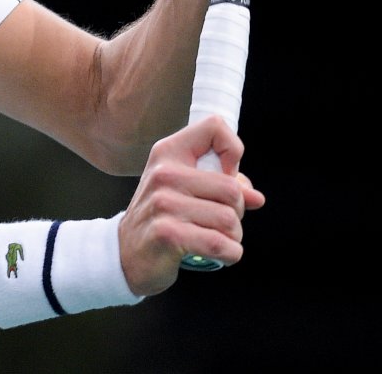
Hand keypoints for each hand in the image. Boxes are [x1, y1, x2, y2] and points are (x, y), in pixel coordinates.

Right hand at [117, 114, 266, 296]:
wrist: (125, 253)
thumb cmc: (160, 218)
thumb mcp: (184, 190)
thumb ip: (221, 186)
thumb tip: (256, 197)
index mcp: (169, 153)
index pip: (214, 127)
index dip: (233, 150)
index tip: (227, 174)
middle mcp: (164, 174)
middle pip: (232, 189)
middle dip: (237, 212)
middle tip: (219, 221)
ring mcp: (163, 203)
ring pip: (229, 220)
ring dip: (233, 237)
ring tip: (215, 239)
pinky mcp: (168, 234)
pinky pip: (220, 244)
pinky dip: (230, 253)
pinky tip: (219, 254)